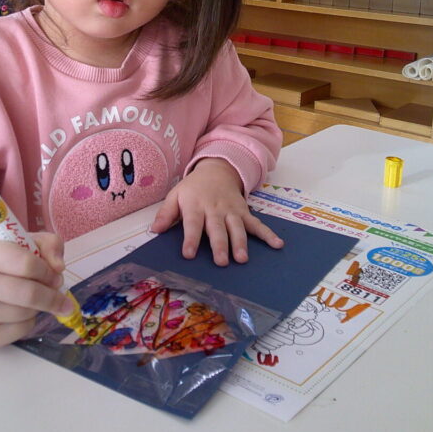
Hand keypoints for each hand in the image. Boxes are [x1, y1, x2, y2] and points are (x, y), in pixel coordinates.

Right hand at [0, 233, 76, 347]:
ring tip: (31, 297)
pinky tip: (19, 312)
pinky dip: (29, 321)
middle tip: (59, 292)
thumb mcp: (21, 241)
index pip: (26, 264)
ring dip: (39, 306)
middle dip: (52, 295)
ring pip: (27, 313)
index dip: (47, 271)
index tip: (56, 274)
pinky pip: (22, 330)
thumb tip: (59, 268)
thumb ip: (48, 244)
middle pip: (29, 294)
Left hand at [149, 158, 282, 265]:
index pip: (192, 223)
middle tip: (221, 261)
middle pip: (217, 228)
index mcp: (195, 206)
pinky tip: (277, 244)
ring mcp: (231, 211)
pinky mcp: (244, 212)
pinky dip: (268, 234)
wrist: (217, 169)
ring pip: (237, 227)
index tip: (188, 254)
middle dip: (220, 244)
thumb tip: (154, 230)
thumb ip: (166, 213)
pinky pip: (257, 224)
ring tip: (242, 258)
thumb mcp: (175, 195)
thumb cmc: (193, 188)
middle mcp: (214, 209)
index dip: (190, 238)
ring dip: (240, 242)